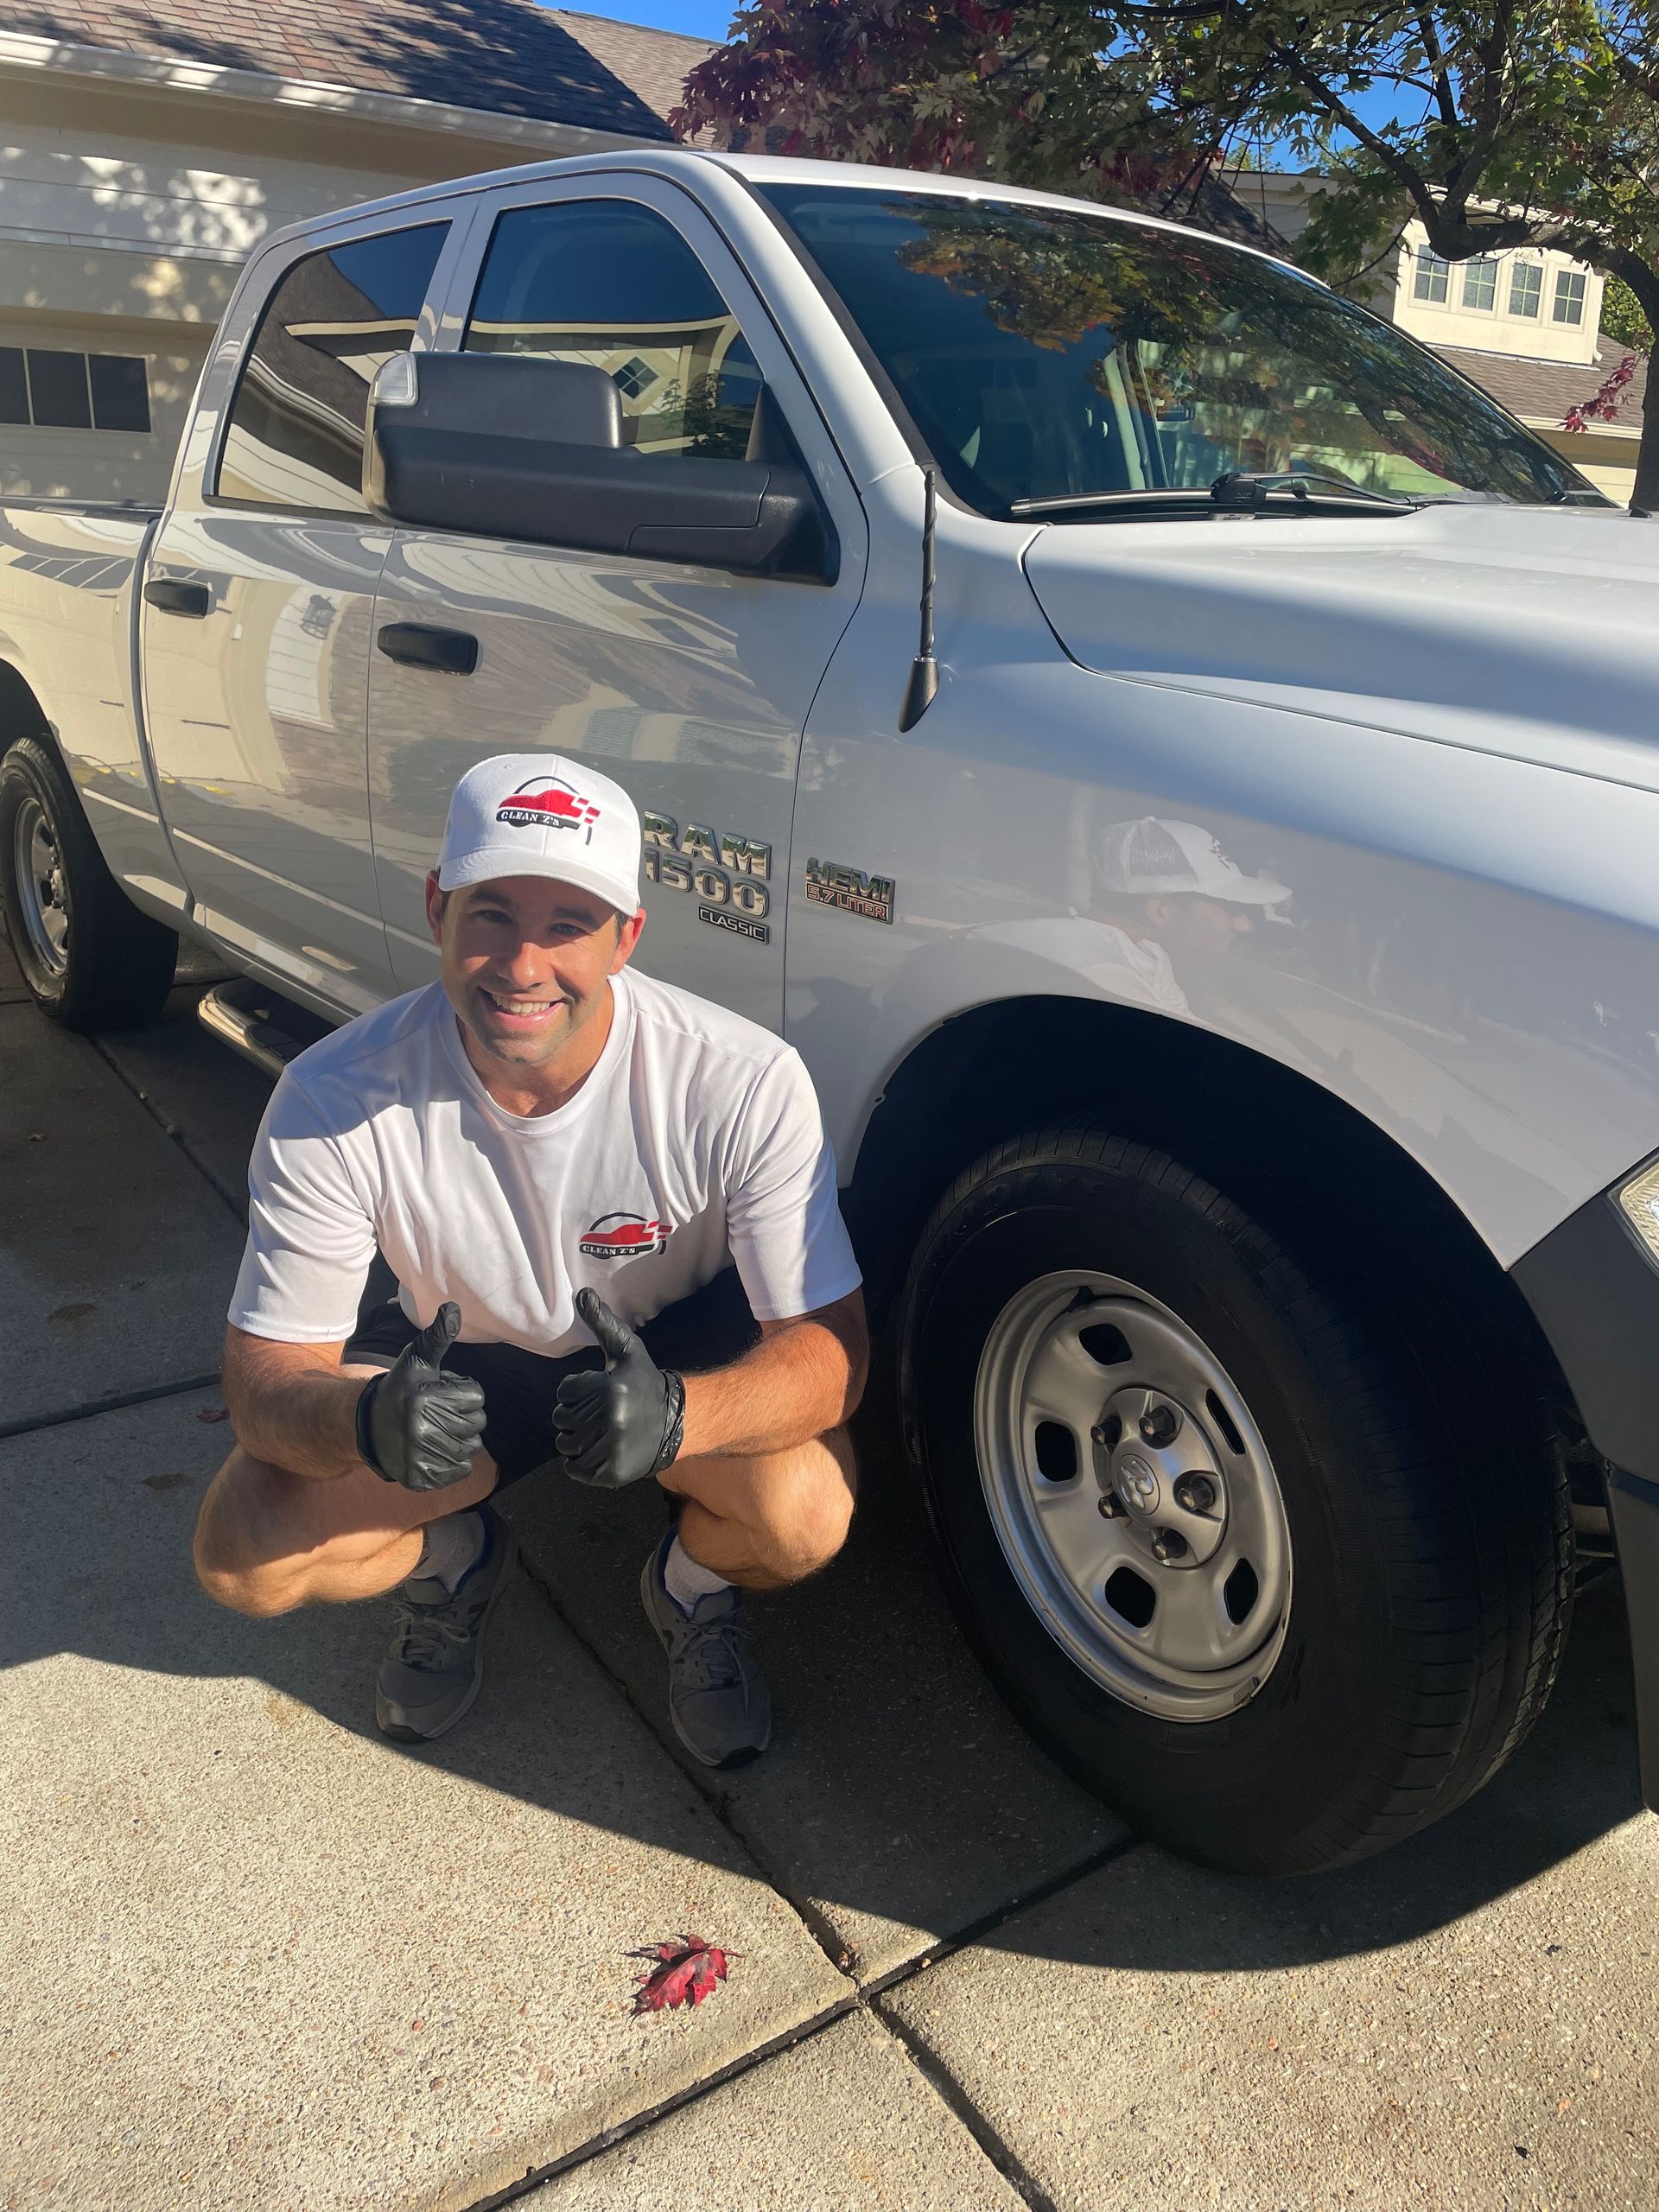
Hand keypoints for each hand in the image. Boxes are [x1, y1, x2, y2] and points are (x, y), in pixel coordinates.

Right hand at [355, 1303, 486, 1490]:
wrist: (370, 1427)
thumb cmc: (401, 1389)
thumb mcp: (417, 1361)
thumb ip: (438, 1336)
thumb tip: (453, 1308)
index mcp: (424, 1399)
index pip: (477, 1397)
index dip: (462, 1392)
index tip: (441, 1393)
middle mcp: (421, 1430)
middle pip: (477, 1424)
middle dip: (463, 1416)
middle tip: (438, 1413)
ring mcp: (421, 1457)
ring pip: (472, 1448)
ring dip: (460, 1438)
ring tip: (436, 1430)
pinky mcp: (422, 1478)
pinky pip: (461, 1470)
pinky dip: (453, 1461)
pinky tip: (434, 1449)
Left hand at [554, 1290, 684, 1490]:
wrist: (676, 1422)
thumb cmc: (644, 1382)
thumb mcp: (626, 1350)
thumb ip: (603, 1322)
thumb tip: (582, 1293)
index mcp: (611, 1389)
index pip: (564, 1393)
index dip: (577, 1392)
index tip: (597, 1392)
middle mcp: (612, 1420)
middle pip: (562, 1420)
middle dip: (575, 1415)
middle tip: (599, 1413)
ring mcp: (613, 1449)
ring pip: (565, 1446)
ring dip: (576, 1439)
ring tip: (599, 1431)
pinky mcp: (613, 1473)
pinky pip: (574, 1469)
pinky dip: (580, 1463)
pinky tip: (599, 1449)